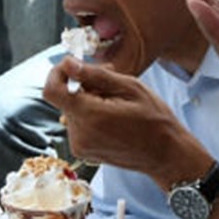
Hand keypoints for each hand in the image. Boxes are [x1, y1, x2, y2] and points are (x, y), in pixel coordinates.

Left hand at [43, 57, 208, 185]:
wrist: (166, 155)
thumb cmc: (155, 120)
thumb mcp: (130, 87)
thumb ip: (95, 75)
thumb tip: (68, 63)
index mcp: (90, 117)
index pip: (51, 90)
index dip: (57, 73)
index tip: (72, 66)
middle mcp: (80, 135)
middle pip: (64, 99)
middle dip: (82, 86)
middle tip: (111, 82)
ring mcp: (80, 146)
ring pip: (71, 110)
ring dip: (87, 101)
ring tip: (116, 103)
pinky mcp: (83, 152)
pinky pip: (77, 124)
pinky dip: (90, 115)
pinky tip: (112, 117)